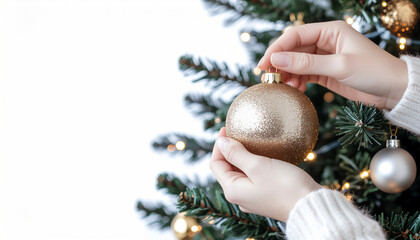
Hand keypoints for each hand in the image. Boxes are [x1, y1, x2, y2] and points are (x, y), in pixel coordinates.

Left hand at [209, 127, 320, 221]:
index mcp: (232, 190)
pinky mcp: (266, 196)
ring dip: (242, 156)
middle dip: (230, 150)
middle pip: (226, 169)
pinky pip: (254, 177)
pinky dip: (254, 164)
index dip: (219, 145)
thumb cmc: (284, 186)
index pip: (215, 164)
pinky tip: (264, 154)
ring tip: (250, 140)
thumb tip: (221, 141)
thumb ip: (236, 153)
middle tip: (238, 132)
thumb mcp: (257, 166)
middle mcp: (240, 197)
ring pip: (241, 172)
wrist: (311, 206)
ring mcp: (253, 198)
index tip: (227, 128)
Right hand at [258, 20, 407, 109]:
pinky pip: (304, 74)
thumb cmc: (373, 72)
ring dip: (288, 74)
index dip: (277, 48)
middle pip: (293, 49)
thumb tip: (277, 59)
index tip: (265, 64)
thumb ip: (306, 63)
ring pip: (296, 63)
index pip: (296, 35)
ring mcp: (324, 57)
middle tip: (268, 77)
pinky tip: (295, 89)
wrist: (393, 91)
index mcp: (330, 31)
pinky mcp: (325, 72)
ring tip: (284, 86)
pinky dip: (297, 81)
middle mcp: (325, 41)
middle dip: (280, 63)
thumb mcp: (339, 66)